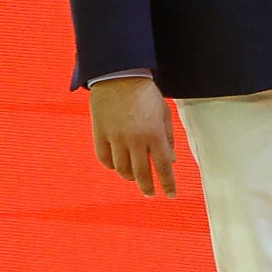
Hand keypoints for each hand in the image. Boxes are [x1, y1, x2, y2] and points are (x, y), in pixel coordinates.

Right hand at [89, 76, 176, 196]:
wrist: (119, 75)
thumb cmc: (146, 93)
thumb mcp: (163, 112)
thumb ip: (168, 137)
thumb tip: (171, 160)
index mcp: (154, 133)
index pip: (164, 166)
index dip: (168, 184)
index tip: (171, 195)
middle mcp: (135, 140)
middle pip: (142, 174)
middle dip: (148, 187)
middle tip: (151, 193)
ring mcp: (116, 138)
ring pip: (122, 170)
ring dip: (130, 176)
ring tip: (134, 177)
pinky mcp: (100, 134)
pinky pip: (105, 159)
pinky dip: (111, 166)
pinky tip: (117, 166)